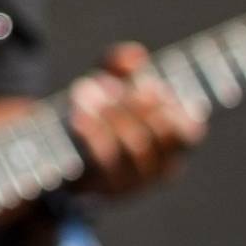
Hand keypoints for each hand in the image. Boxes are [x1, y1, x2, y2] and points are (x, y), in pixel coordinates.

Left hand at [64, 42, 203, 197]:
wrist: (58, 157)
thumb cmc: (96, 115)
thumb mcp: (107, 84)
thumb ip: (119, 64)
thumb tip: (137, 55)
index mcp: (172, 146)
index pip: (188, 132)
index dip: (169, 107)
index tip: (144, 86)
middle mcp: (158, 169)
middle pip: (158, 136)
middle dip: (135, 106)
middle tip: (110, 85)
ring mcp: (133, 183)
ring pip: (133, 149)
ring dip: (111, 116)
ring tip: (85, 92)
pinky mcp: (103, 190)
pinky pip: (104, 164)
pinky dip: (92, 135)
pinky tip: (78, 116)